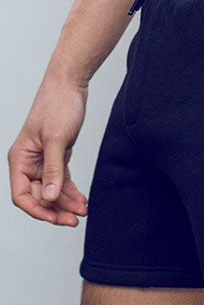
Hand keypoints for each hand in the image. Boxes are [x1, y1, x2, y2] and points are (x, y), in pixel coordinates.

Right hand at [8, 76, 88, 225]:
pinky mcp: (57, 155)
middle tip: (75, 219)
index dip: (38, 209)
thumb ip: (53, 169)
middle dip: (56, 209)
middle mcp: (28, 162)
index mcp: (19, 158)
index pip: (21, 195)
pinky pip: (61, 180)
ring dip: (66, 202)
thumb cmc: (58, 105)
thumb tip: (50, 196)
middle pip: (38, 196)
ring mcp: (43, 160)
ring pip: (52, 190)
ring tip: (83, 211)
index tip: (56, 217)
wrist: (70, 85)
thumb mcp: (56, 138)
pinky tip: (82, 200)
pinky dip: (71, 191)